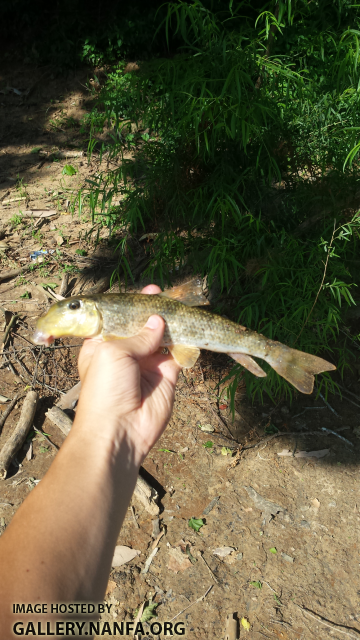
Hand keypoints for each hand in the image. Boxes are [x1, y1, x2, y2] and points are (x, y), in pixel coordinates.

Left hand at [74, 285, 180, 462]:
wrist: (119, 431)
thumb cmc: (105, 389)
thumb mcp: (113, 353)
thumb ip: (138, 335)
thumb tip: (158, 321)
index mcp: (104, 344)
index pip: (120, 318)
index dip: (134, 305)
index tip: (150, 291)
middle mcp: (126, 352)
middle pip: (144, 326)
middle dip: (157, 312)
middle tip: (172, 296)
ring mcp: (148, 364)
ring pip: (164, 338)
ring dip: (174, 325)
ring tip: (185, 308)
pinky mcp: (168, 376)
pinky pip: (180, 355)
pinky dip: (187, 344)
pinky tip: (191, 331)